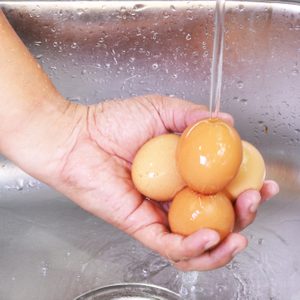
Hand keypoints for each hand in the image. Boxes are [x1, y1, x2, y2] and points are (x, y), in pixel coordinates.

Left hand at [26, 95, 279, 270]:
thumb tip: (227, 121)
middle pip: (215, 215)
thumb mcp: (161, 110)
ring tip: (239, 235)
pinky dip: (194, 247)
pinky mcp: (140, 225)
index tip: (263, 181)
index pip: (220, 185)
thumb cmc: (112, 121)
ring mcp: (158, 212)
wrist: (78, 136)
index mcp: (181, 170)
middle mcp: (173, 194)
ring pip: (195, 241)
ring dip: (223, 243)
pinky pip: (171, 245)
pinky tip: (211, 238)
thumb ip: (193, 115)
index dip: (246, 186)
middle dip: (242, 216)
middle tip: (254, 202)